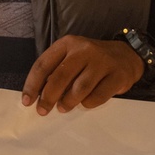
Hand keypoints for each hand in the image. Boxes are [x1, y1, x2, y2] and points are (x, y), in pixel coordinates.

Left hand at [21, 36, 142, 114]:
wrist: (126, 57)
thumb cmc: (91, 62)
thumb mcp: (71, 58)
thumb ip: (56, 71)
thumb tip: (37, 96)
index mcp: (67, 44)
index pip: (43, 64)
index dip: (32, 85)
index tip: (27, 102)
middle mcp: (84, 50)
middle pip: (60, 76)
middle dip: (48, 97)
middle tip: (43, 111)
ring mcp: (102, 61)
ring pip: (79, 87)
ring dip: (68, 101)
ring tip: (63, 108)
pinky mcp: (118, 75)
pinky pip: (98, 95)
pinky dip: (88, 103)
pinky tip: (84, 104)